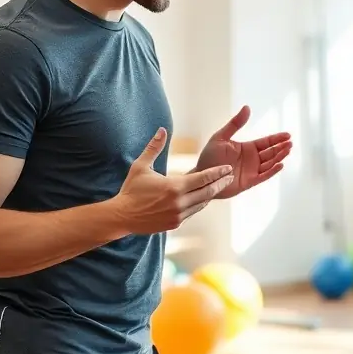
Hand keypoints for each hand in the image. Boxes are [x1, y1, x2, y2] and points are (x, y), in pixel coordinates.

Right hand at [114, 128, 235, 232]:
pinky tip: (203, 198)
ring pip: (202, 203)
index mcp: (174, 187)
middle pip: (208, 192)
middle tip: (230, 177)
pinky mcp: (175, 223)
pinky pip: (193, 212)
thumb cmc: (131, 189)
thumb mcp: (141, 166)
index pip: (203, 178)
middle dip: (221, 183)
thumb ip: (154, 147)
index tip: (228, 168)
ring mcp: (178, 215)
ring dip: (211, 194)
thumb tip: (162, 130)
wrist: (122, 216)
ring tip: (219, 186)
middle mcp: (180, 202)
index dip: (218, 172)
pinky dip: (199, 204)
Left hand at [195, 105, 291, 198]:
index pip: (266, 142)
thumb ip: (235, 124)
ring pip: (270, 163)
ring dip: (279, 157)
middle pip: (271, 152)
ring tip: (288, 150)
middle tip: (290, 142)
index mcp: (247, 148)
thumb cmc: (209, 157)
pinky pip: (264, 175)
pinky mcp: (250, 181)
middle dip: (281, 147)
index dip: (277, 138)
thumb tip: (247, 108)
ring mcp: (252, 170)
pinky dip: (273, 171)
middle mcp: (252, 159)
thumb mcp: (221, 137)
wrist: (202, 176)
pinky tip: (280, 164)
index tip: (287, 135)